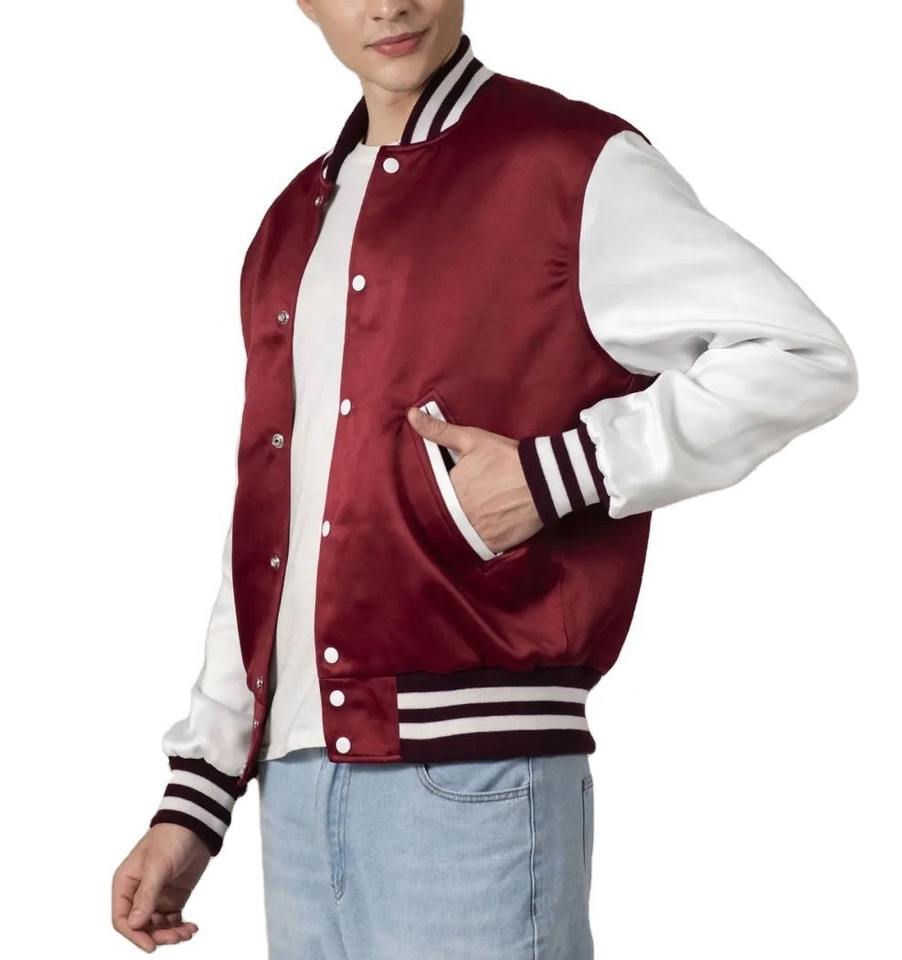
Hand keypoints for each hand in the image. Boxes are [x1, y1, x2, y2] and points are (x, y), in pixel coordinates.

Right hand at [112, 824, 210, 951]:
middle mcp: (138, 894)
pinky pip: (172, 920)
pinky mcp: (173, 897)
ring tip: (186, 932)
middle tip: (176, 937)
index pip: (122, 919)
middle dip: (157, 935)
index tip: (151, 945)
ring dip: (170, 934)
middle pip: (141, 927)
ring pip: (157, 927)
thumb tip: (135, 924)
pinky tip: (191, 928)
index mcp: (125, 884)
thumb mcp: (157, 866)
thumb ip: (147, 895)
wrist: (195, 825)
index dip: (134, 935)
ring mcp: (156, 897)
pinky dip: (180, 927)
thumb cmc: (170, 838)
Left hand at [406, 406, 542, 552]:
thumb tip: (411, 415)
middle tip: (477, 498)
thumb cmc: (507, 457)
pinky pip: (480, 546)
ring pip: (462, 531)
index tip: (461, 485)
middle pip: (449, 514)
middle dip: (457, 507)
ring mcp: (476, 530)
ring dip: (468, 524)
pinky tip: (491, 525)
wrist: (545, 479)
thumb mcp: (472, 439)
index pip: (438, 494)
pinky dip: (483, 538)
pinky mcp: (494, 543)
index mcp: (450, 489)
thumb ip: (439, 431)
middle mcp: (459, 513)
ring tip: (483, 512)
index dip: (448, 489)